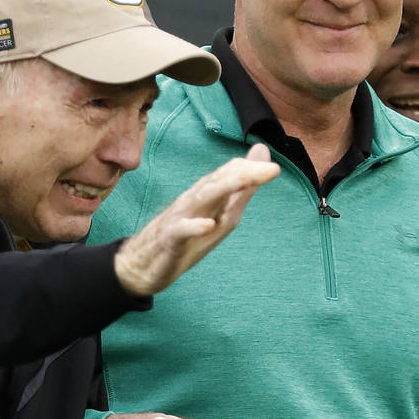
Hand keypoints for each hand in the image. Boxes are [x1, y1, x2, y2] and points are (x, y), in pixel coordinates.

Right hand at [114, 143, 278, 295]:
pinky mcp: (169, 239)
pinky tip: (208, 225)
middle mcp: (193, 200)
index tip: (273, 169)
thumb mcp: (221, 216)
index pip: (229, 173)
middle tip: (271, 170)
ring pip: (201, 198)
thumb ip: (243, 189)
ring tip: (247, 181)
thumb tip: (263, 155)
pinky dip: (193, 227)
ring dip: (224, 188)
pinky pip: (180, 231)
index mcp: (207, 194)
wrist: (145, 263)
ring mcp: (180, 217)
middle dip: (244, 174)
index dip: (251, 169)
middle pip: (218, 181)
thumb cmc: (187, 236)